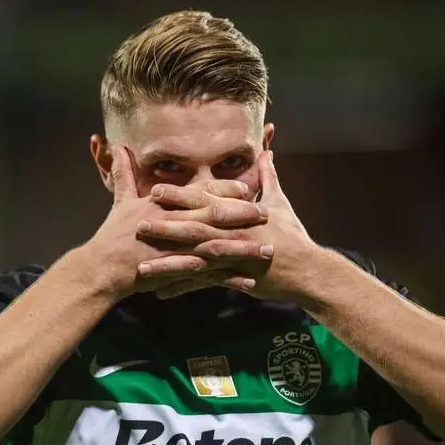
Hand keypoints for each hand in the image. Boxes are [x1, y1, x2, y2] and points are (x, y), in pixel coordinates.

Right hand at [83, 147, 268, 299]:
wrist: (104, 267)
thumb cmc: (112, 233)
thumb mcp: (120, 200)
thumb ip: (125, 174)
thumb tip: (119, 148)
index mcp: (166, 205)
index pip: (202, 193)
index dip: (226, 191)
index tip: (247, 190)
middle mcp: (176, 224)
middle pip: (217, 217)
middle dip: (244, 216)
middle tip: (267, 215)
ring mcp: (179, 249)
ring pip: (220, 246)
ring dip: (245, 248)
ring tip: (268, 250)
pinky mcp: (179, 271)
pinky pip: (210, 276)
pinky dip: (230, 278)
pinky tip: (249, 280)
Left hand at [137, 151, 317, 299]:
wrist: (307, 269)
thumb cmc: (292, 234)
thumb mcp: (280, 203)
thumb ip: (268, 178)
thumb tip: (267, 152)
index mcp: (239, 213)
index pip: (205, 200)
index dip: (180, 195)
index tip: (155, 190)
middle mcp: (233, 233)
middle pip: (195, 228)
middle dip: (166, 226)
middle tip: (138, 223)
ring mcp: (233, 257)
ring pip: (195, 259)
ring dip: (168, 263)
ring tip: (142, 266)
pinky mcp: (235, 278)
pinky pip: (204, 284)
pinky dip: (183, 287)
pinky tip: (161, 292)